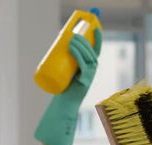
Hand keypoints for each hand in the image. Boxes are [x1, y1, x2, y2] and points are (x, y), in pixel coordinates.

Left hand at [34, 28, 102, 144]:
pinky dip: (80, 58)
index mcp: (87, 70)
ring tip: (71, 40)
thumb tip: (55, 51)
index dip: (97, 40)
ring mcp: (88, 79)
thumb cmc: (61, 94)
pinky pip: (84, 68)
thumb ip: (62, 67)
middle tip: (75, 33)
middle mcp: (91, 74)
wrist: (61, 110)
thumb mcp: (63, 77)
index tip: (93, 27)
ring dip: (81, 48)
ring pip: (89, 59)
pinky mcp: (83, 85)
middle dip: (85, 41)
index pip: (95, 52)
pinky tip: (73, 51)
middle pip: (92, 54)